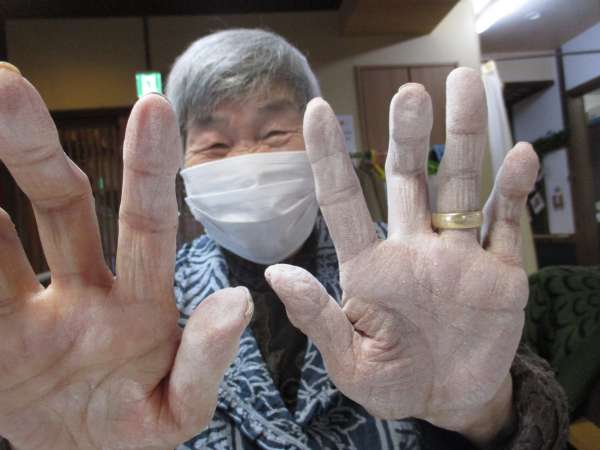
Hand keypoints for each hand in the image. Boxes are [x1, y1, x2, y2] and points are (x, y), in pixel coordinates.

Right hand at [0, 65, 251, 449]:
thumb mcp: (177, 410)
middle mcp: (84, 289)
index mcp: (140, 304)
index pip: (147, 224)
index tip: (153, 107)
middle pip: (60, 204)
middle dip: (35, 147)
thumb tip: (238, 301)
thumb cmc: (135, 431)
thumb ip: (205, 362)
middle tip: (6, 84)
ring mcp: (30, 309)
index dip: (149, 168)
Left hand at [266, 68, 536, 445]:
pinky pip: (507, 225)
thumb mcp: (349, 363)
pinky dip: (515, 191)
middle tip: (407, 91)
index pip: (342, 203)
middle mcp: (413, 249)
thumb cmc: (391, 383)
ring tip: (464, 84)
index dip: (328, 158)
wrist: (449, 401)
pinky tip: (518, 154)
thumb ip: (316, 319)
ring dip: (464, 138)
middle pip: (409, 179)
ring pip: (461, 187)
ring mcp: (458, 257)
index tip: (315, 109)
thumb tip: (275, 274)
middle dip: (407, 135)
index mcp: (370, 268)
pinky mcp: (499, 273)